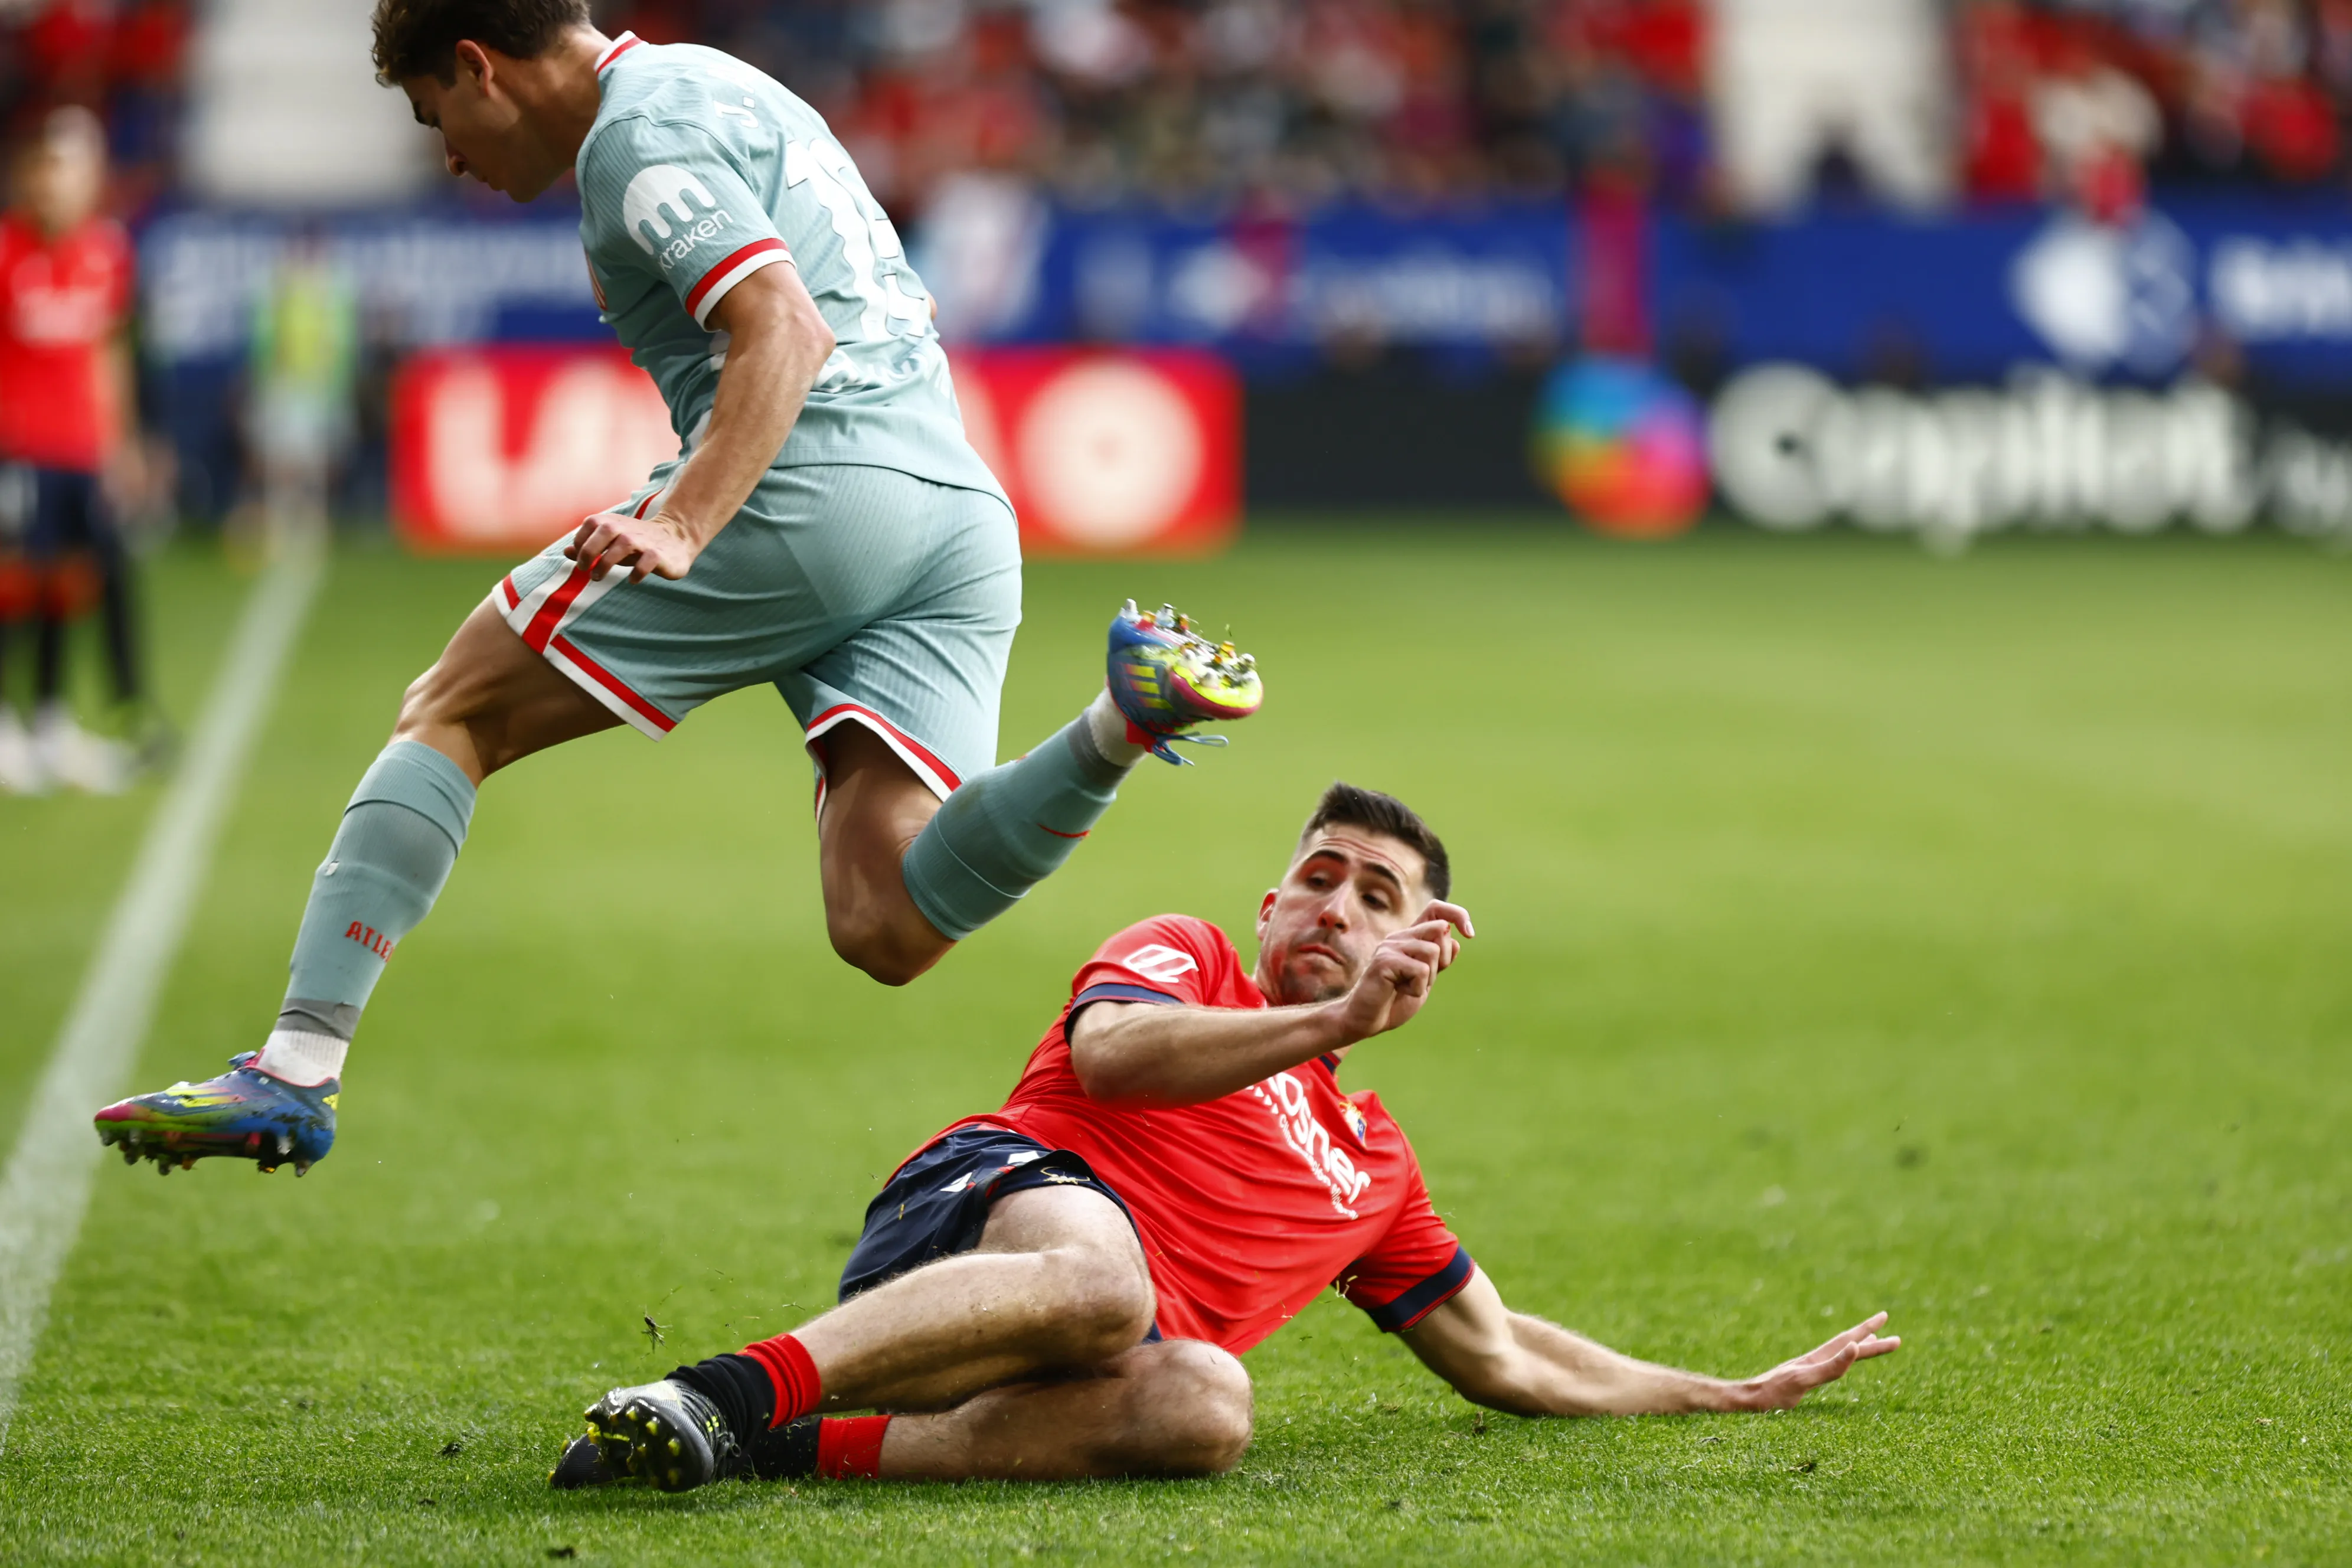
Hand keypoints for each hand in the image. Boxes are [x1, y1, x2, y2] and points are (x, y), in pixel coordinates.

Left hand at [565, 508, 701, 582]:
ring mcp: (645, 541)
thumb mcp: (611, 544)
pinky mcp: (659, 555)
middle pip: (605, 530)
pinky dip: (637, 572)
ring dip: (606, 562)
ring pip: (623, 544)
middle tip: (584, 569)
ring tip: (597, 578)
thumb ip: (589, 547)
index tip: (580, 558)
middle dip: (589, 550)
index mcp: (615, 522)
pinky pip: (647, 561)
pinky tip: (631, 580)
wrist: (677, 538)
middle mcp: (628, 528)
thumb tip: (566, 552)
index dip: (580, 540)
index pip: (591, 523)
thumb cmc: (637, 544)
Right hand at [1328, 901, 1474, 1043]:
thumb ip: (1438, 961)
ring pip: (1432, 951)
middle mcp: (1399, 937)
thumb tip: (1456, 941)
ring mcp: (1390, 947)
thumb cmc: (1394, 1000)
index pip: (1436, 909)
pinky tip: (1399, 991)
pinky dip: (1417, 988)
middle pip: (1440, 930)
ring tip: (1408, 986)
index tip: (1470, 934)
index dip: (1458, 915)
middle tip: (1423, 979)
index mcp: (1409, 938)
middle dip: (1443, 960)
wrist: (1365, 1020)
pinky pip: (1420, 970)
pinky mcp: (1384, 961)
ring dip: (1428, 978)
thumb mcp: (1425, 979)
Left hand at [1731, 1312, 1900, 1410]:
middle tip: (1896, 1337)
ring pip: (1840, 1354)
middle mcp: (1815, 1360)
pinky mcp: (1803, 1378)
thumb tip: (1853, 1346)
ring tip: (1873, 1341)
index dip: (1868, 1331)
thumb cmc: (1774, 1392)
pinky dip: (1843, 1360)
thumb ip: (1830, 1366)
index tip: (1885, 1317)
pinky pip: (1830, 1365)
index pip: (1849, 1341)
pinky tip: (1842, 1361)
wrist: (1750, 1399)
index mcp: (1818, 1358)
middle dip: (1872, 1340)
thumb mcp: (1804, 1380)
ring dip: (1859, 1348)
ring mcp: (1809, 1368)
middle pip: (1849, 1346)